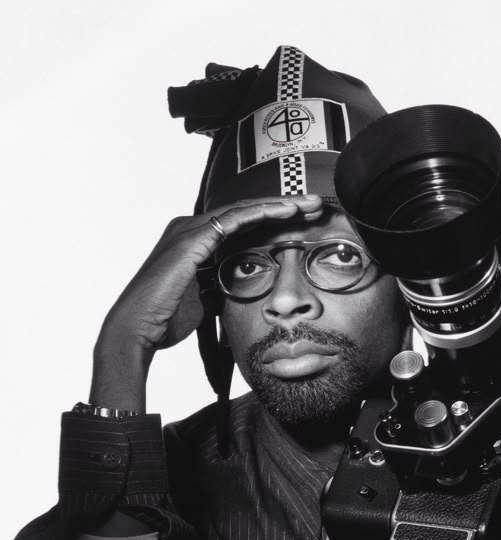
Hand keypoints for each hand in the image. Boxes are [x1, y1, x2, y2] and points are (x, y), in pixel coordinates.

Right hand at [90, 195, 322, 409]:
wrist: (138, 327)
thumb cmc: (165, 317)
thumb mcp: (205, 300)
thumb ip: (222, 286)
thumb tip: (243, 289)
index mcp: (195, 241)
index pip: (243, 225)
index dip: (274, 222)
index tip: (304, 223)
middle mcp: (192, 228)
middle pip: (247, 212)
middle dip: (284, 207)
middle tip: (315, 205)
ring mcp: (191, 229)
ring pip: (245, 210)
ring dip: (280, 205)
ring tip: (310, 204)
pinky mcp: (193, 237)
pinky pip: (234, 219)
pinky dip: (262, 212)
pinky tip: (286, 210)